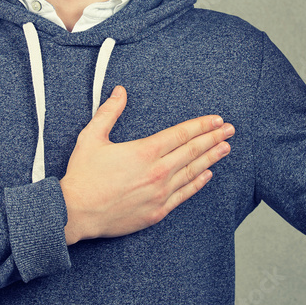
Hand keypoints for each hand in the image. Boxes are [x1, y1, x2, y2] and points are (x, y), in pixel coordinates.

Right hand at [59, 85, 232, 244]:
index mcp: (145, 151)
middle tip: (229, 130)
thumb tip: (120, 92)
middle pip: (193, 151)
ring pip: (193, 172)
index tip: (216, 120)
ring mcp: (160, 193)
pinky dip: (198, 183)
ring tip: (225, 148)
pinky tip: (208, 175)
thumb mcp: (92, 137)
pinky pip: (184, 195)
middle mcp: (158, 171)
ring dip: (211, 158)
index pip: (181, 134)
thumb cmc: (83, 176)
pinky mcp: (157, 211)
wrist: (76, 212)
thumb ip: (108, 112)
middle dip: (214, 138)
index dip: (201, 125)